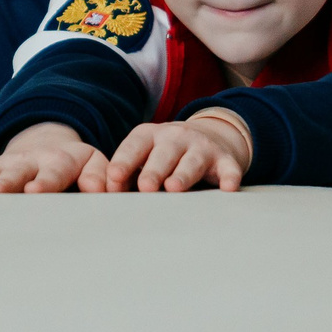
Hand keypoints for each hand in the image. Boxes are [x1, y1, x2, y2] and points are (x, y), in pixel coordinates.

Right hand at [0, 122, 100, 192]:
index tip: (35, 191)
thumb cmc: (76, 169)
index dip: (45, 180)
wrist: (48, 148)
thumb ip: (99, 175)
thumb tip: (104, 189)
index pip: (55, 171)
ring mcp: (3, 166)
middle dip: (5, 182)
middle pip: (16, 172)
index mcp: (61, 162)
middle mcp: (29, 162)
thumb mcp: (93, 165)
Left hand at [87, 110, 252, 193]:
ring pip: (192, 160)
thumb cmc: (161, 156)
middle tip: (144, 187)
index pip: (134, 147)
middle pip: (163, 153)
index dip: (124, 162)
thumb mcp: (143, 156)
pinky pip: (228, 168)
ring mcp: (201, 146)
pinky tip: (228, 188)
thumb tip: (102, 195)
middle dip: (153, 169)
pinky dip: (229, 176)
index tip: (113, 179)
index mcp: (148, 136)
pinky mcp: (224, 159)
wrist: (206, 137)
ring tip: (174, 188)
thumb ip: (124, 174)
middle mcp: (174, 137)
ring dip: (183, 173)